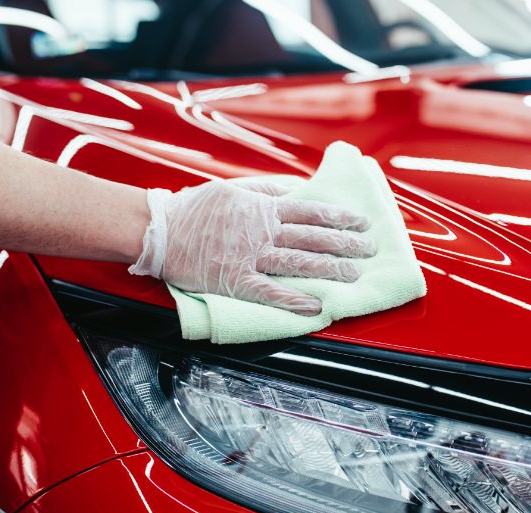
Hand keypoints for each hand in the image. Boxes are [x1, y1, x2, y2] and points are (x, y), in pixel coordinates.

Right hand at [129, 180, 375, 314]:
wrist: (160, 230)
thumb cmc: (195, 209)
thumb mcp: (234, 190)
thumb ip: (267, 191)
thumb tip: (296, 190)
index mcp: (262, 209)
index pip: (310, 211)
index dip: (338, 217)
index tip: (361, 222)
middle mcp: (261, 232)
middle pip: (311, 237)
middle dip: (344, 244)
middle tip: (370, 250)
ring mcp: (249, 257)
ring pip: (297, 262)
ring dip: (328, 268)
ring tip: (353, 275)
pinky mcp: (234, 280)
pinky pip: (269, 291)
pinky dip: (293, 300)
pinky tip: (315, 306)